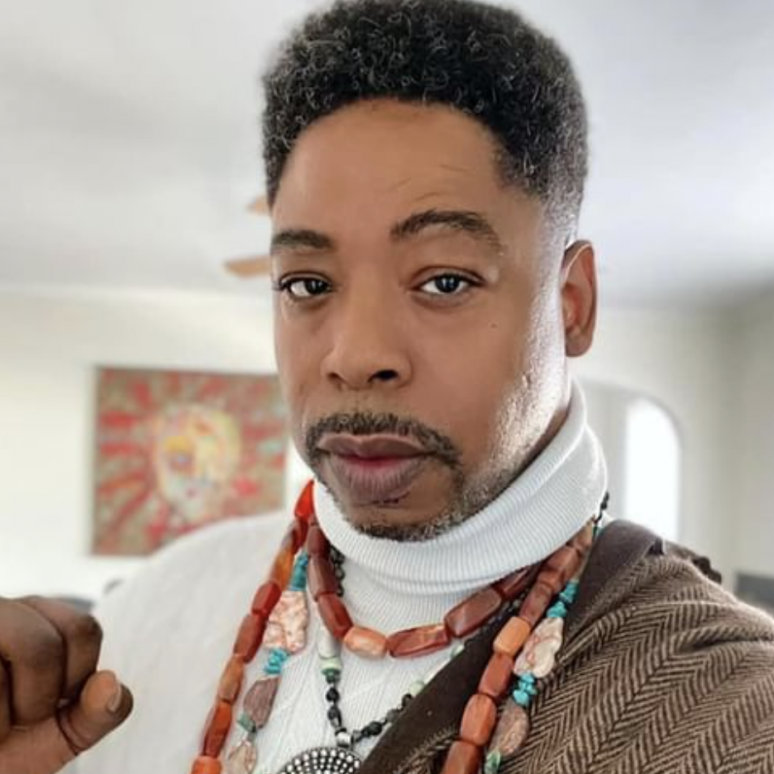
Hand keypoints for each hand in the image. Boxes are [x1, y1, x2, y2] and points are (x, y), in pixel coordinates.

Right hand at [0, 596, 132, 773]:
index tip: (52, 703)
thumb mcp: (64, 734)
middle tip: (16, 719)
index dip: (77, 679)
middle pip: (43, 646)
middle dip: (38, 700)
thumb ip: (99, 712)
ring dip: (3, 716)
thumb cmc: (9, 747)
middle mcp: (2, 611)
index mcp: (39, 617)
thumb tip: (110, 684)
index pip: (84, 629)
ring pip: (11, 661)